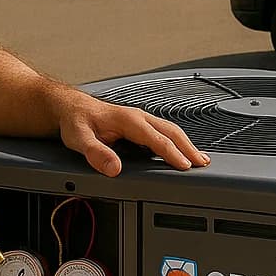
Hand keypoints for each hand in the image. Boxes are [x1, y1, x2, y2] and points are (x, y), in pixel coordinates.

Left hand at [54, 93, 209, 177]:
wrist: (72, 108)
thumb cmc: (76, 121)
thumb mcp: (79, 139)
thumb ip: (96, 153)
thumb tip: (114, 168)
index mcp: (128, 120)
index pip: (157, 138)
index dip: (172, 153)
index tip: (185, 166)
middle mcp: (138, 117)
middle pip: (170, 131)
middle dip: (188, 147)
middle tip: (202, 163)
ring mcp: (140, 119)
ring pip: (170, 130)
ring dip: (186, 143)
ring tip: (200, 159)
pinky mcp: (139, 124)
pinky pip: (163, 131)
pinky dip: (177, 141)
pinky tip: (181, 151)